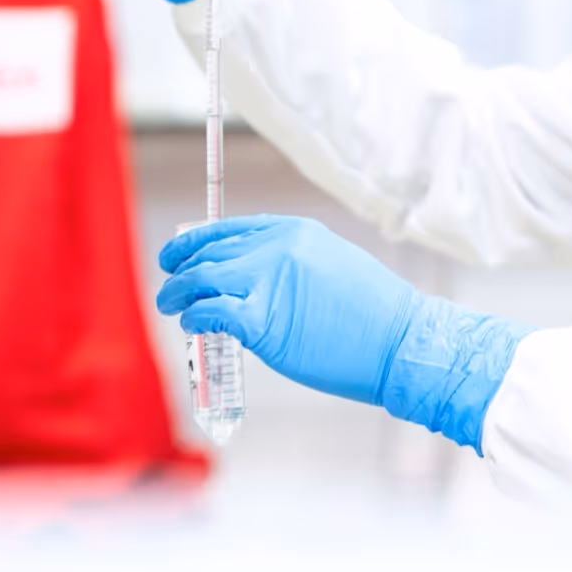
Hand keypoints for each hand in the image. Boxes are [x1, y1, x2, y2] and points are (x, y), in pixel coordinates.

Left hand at [157, 216, 532, 451]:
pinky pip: (210, 314)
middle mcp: (277, 249)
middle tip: (169, 286)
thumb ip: (292, 264)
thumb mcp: (334, 265)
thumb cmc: (374, 315)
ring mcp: (269, 282)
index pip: (229, 229)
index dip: (196, 242)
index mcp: (295, 231)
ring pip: (201, 279)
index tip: (178, 254)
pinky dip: (194, 318)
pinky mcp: (263, 322)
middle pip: (210, 253)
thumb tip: (255, 278)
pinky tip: (193, 326)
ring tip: (172, 306)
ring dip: (178, 293)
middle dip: (181, 269)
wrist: (401, 343)